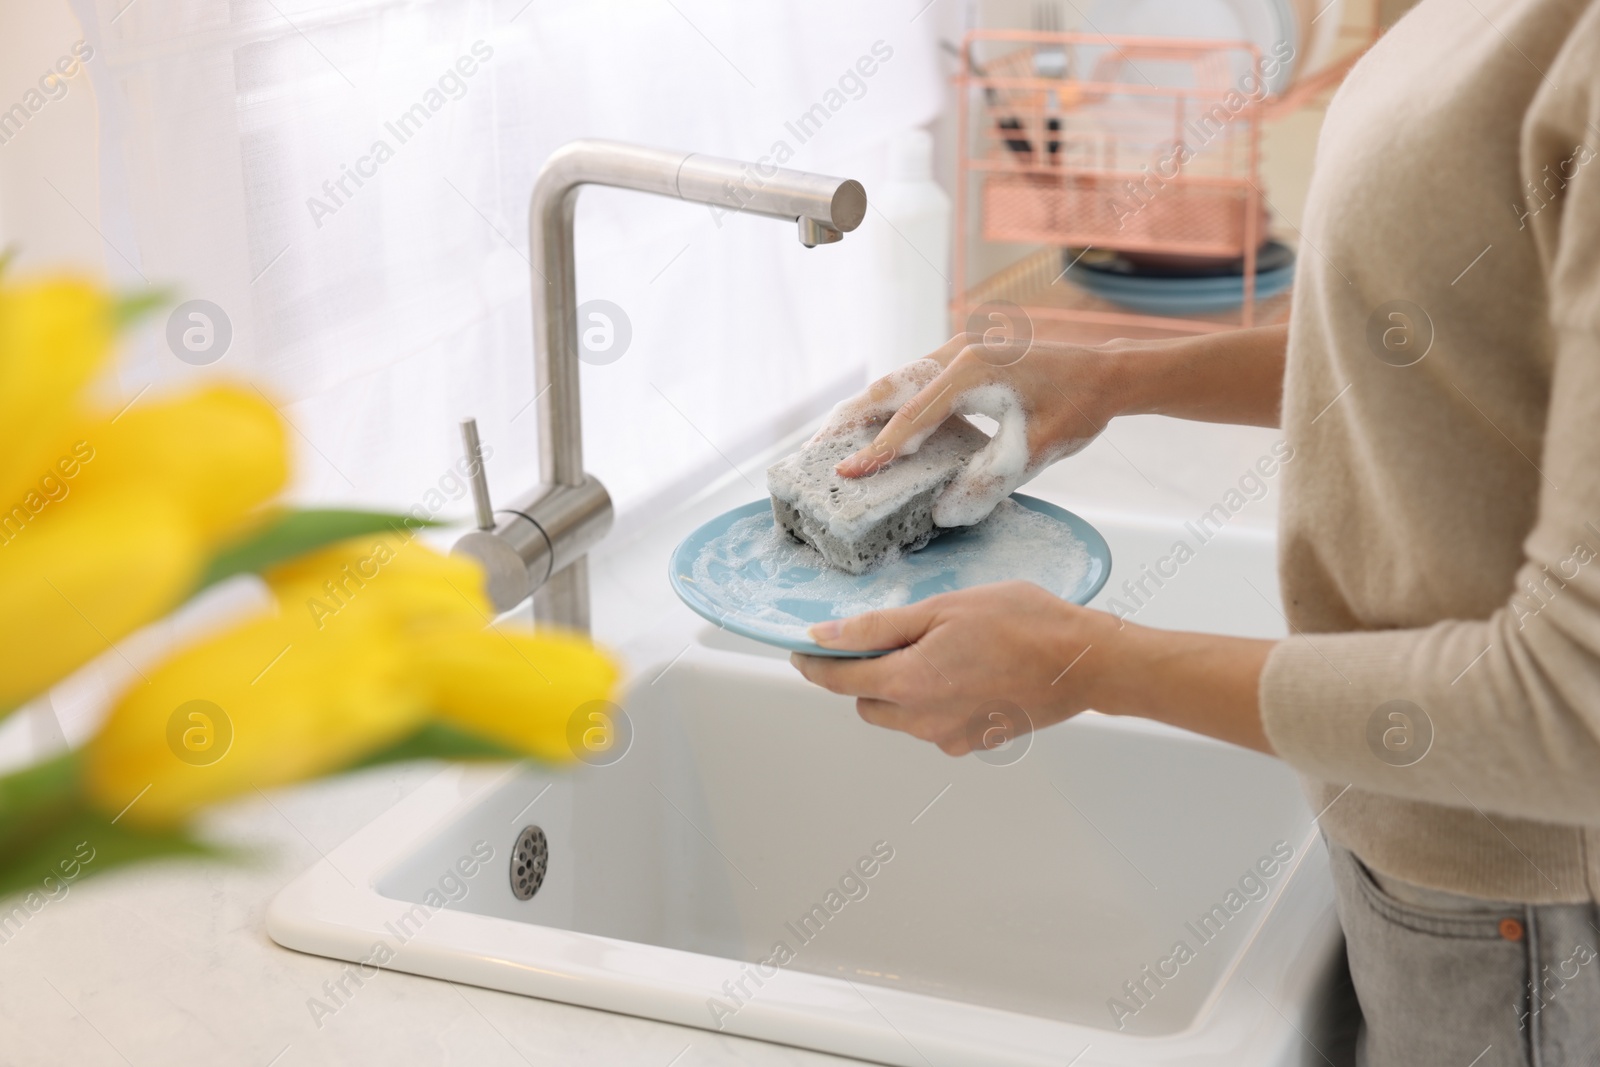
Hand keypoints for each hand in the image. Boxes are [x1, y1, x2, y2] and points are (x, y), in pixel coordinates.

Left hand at [790, 581, 1278, 755]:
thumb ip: (880, 627)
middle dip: (864, 675)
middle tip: (885, 638)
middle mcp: (923, 720)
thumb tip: (827, 636)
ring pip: (900, 716)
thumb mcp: (943, 608)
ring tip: (938, 648)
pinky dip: (935, 700)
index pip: (839, 680)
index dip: (814, 665)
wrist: (1085, 661)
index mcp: (909, 682)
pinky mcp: (975, 741)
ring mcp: (950, 736)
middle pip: (867, 702)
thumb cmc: (1023, 624)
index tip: (800, 651)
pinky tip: (965, 670)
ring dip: (901, 688)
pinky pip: (935, 723)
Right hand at [812, 334, 1123, 526]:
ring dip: (864, 410)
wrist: (1106, 373)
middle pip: (887, 387)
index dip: (876, 450)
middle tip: (813, 453)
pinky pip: (914, 382)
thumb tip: (944, 513)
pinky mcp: (963, 359)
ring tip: (832, 442)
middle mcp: (957, 354)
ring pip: (896, 381)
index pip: (910, 418)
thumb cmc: (1077, 408)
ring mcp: (958, 352)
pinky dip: (890, 405)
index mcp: (971, 372)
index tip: (845, 475)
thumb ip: (989, 481)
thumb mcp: (1036, 451)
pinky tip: (876, 428)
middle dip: (847, 420)